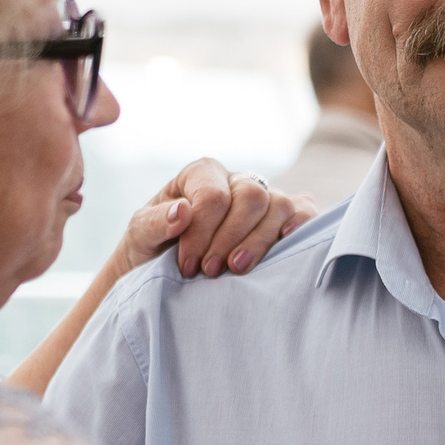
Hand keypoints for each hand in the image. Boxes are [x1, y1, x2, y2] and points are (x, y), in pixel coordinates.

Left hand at [122, 161, 315, 278]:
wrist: (166, 269)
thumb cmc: (154, 247)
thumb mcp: (140, 234)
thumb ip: (155, 221)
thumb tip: (183, 211)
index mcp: (202, 174)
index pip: (213, 195)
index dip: (202, 232)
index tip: (188, 265)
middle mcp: (235, 180)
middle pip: (250, 196)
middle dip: (230, 238)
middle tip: (211, 270)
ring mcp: (263, 197)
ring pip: (279, 204)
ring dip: (259, 240)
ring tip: (237, 269)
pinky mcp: (283, 218)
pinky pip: (304, 210)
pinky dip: (301, 223)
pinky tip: (286, 241)